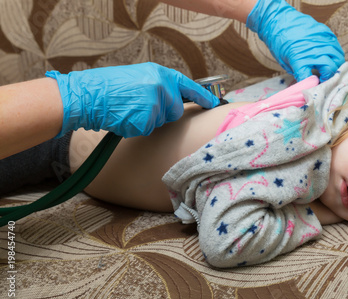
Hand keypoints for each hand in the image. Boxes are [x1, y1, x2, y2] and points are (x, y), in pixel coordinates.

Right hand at [46, 62, 219, 137]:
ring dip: (147, 120)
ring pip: (161, 121)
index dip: (203, 96)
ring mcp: (154, 103)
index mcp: (159, 73)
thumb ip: (159, 86)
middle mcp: (160, 86)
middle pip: (175, 110)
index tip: (214, 102)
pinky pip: (147, 130)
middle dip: (163, 114)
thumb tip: (175, 99)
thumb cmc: (110, 87)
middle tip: (140, 107)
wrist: (89, 95)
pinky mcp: (146, 119)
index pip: (188, 85)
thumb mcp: (139, 78)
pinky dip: (135, 128)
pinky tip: (123, 117)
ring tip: (128, 109)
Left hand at [247, 0, 343, 81]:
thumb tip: (309, 83)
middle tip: (324, 80)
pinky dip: (336, 55)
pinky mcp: (327, 33)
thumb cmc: (280, 44)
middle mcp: (314, 51)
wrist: (279, 21)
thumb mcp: (286, 63)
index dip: (315, 86)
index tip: (315, 89)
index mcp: (300, 61)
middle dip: (329, 78)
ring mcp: (322, 41)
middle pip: (330, 70)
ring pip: (338, 59)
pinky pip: (337, 47)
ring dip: (335, 67)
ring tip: (329, 70)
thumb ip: (299, 73)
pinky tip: (330, 58)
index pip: (313, 80)